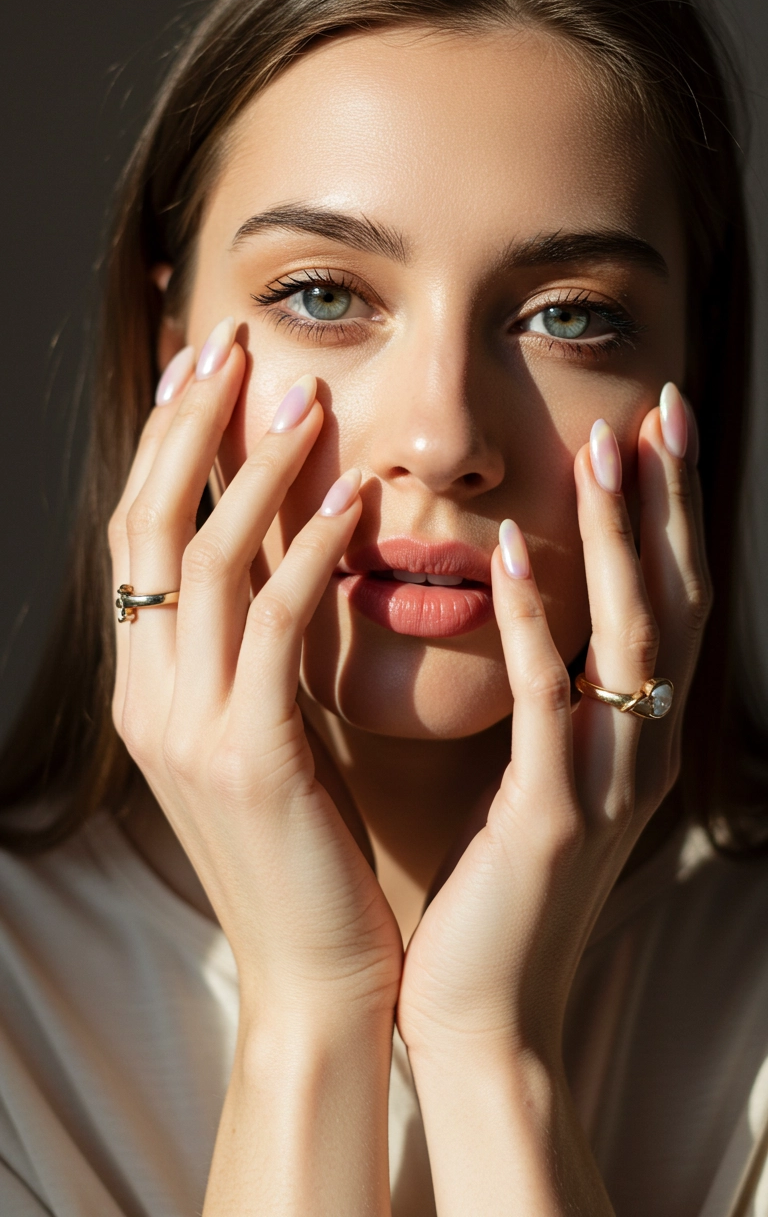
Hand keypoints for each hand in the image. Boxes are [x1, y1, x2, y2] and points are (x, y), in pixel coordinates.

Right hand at [109, 322, 401, 1023]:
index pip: (138, 535)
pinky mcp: (249, 756)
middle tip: (236, 343)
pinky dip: (312, 550)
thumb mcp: (259, 733)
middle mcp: (146, 696)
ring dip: (258, 468)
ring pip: (206, 557)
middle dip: (189, 425)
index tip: (206, 366)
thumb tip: (287, 552)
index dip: (166, 445)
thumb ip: (254, 649)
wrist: (313, 975)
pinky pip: (276, 624)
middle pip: (149, 524)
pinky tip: (358, 497)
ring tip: (310, 396)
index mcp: (145, 687)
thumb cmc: (304, 849)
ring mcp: (187, 727)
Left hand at [398, 391, 709, 1067]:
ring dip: (617, 539)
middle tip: (660, 407)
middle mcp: (641, 750)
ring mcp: (607, 783)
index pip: (668, 600)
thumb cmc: (496, 887)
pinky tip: (503, 558)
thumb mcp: (539, 775)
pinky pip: (548, 702)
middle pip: (673, 600)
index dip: (672, 512)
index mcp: (636, 736)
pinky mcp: (552, 818)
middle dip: (670, 501)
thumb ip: (554, 697)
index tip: (656, 422)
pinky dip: (531, 624)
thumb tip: (527, 604)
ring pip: (629, 637)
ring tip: (601, 451)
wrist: (484, 1011)